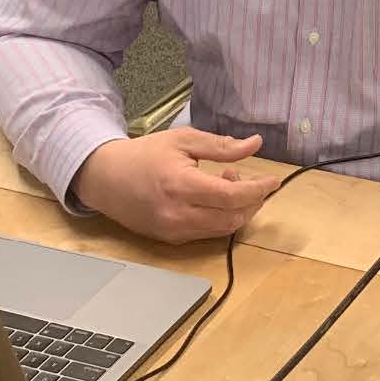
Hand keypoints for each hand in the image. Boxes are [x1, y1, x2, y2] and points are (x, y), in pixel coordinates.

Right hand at [70, 129, 279, 243]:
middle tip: (251, 180)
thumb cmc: (145, 154)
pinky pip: (206, 234)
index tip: (274, 180)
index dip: (258, 190)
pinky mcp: (169, 240)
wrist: (105, 178)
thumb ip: (221, 146)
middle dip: (252, 201)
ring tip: (230, 184)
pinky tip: (215, 199)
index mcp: (181, 185)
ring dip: (238, 211)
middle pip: (232, 218)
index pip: (231, 197)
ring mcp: (172, 231)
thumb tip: (255, 144)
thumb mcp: (183, 140)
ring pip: (222, 230)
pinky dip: (221, 219)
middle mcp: (177, 214)